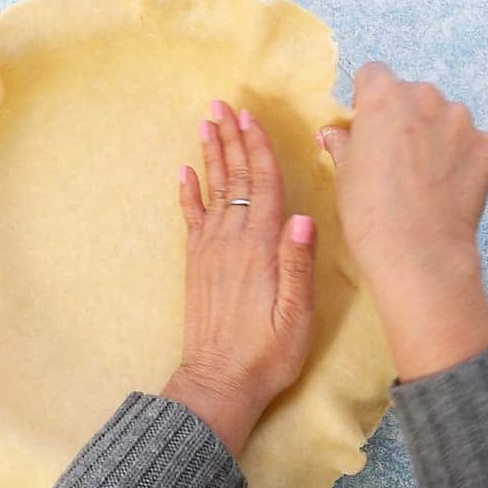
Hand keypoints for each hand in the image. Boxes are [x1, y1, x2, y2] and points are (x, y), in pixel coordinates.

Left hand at [161, 99, 316, 454]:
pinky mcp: (197, 267)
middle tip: (223, 104)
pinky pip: (191, 220)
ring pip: (212, 191)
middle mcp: (232, 242)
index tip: (251, 117)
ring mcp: (210, 252)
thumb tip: (304, 216)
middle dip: (230, 139)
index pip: (262, 186)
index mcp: (261, 249)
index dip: (258, 149)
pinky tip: (183, 173)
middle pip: (234, 179)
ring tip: (206, 123)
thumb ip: (298, 265)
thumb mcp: (296, 316)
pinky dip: (187, 194)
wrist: (218, 384)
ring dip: (210, 155)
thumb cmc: (267, 355)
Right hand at [320, 63, 487, 382]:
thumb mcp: (343, 175)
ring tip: (423, 175)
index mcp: (383, 98)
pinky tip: (446, 186)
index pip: (373, 74)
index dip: (367, 99)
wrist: (419, 252)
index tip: (366, 125)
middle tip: (394, 157)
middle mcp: (425, 98)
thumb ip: (343, 142)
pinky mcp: (487, 145)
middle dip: (403, 116)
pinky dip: (459, 156)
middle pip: (411, 93)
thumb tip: (336, 132)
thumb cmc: (369, 214)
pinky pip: (468, 141)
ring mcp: (461, 121)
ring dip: (434, 134)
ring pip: (443, 115)